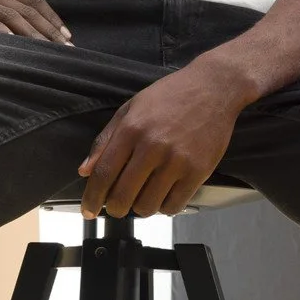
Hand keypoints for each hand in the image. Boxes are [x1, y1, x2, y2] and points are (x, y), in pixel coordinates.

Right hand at [0, 0, 71, 43]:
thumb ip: (3, 14)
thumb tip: (35, 37)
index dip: (51, 18)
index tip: (66, 38)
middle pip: (25, 7)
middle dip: (47, 30)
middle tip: (62, 50)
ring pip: (8, 13)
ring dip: (29, 33)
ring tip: (43, 50)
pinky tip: (10, 42)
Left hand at [78, 60, 249, 217]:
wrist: (214, 88)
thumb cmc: (170, 96)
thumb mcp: (130, 108)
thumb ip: (105, 140)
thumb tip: (85, 171)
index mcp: (131, 129)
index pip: (104, 174)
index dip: (92, 198)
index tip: (88, 211)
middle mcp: (153, 147)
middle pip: (123, 196)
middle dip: (115, 208)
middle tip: (117, 206)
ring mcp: (177, 161)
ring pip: (148, 206)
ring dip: (140, 208)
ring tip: (143, 196)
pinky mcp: (198, 171)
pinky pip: (174, 205)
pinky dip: (164, 207)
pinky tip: (163, 195)